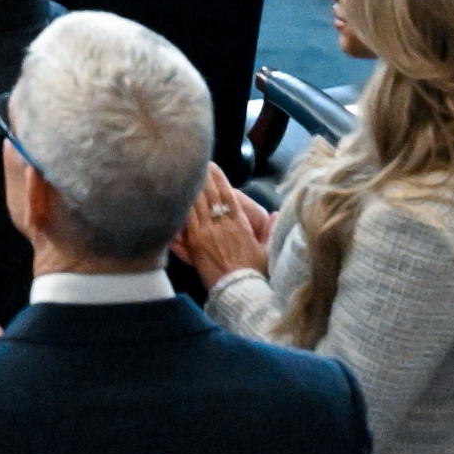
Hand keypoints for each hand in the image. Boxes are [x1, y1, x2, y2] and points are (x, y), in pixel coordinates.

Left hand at [176, 164, 273, 289]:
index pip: (228, 195)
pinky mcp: (196, 241)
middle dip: (203, 177)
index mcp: (240, 223)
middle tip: (195, 163)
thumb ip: (270, 231)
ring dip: (191, 187)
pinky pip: (187, 218)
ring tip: (184, 172)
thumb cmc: (254, 273)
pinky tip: (177, 194)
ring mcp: (209, 231)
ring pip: (198, 202)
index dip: (219, 178)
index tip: (212, 165)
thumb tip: (276, 214)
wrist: (240, 290)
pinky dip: (182, 205)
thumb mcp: (268, 251)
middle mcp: (223, 223)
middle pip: (210, 194)